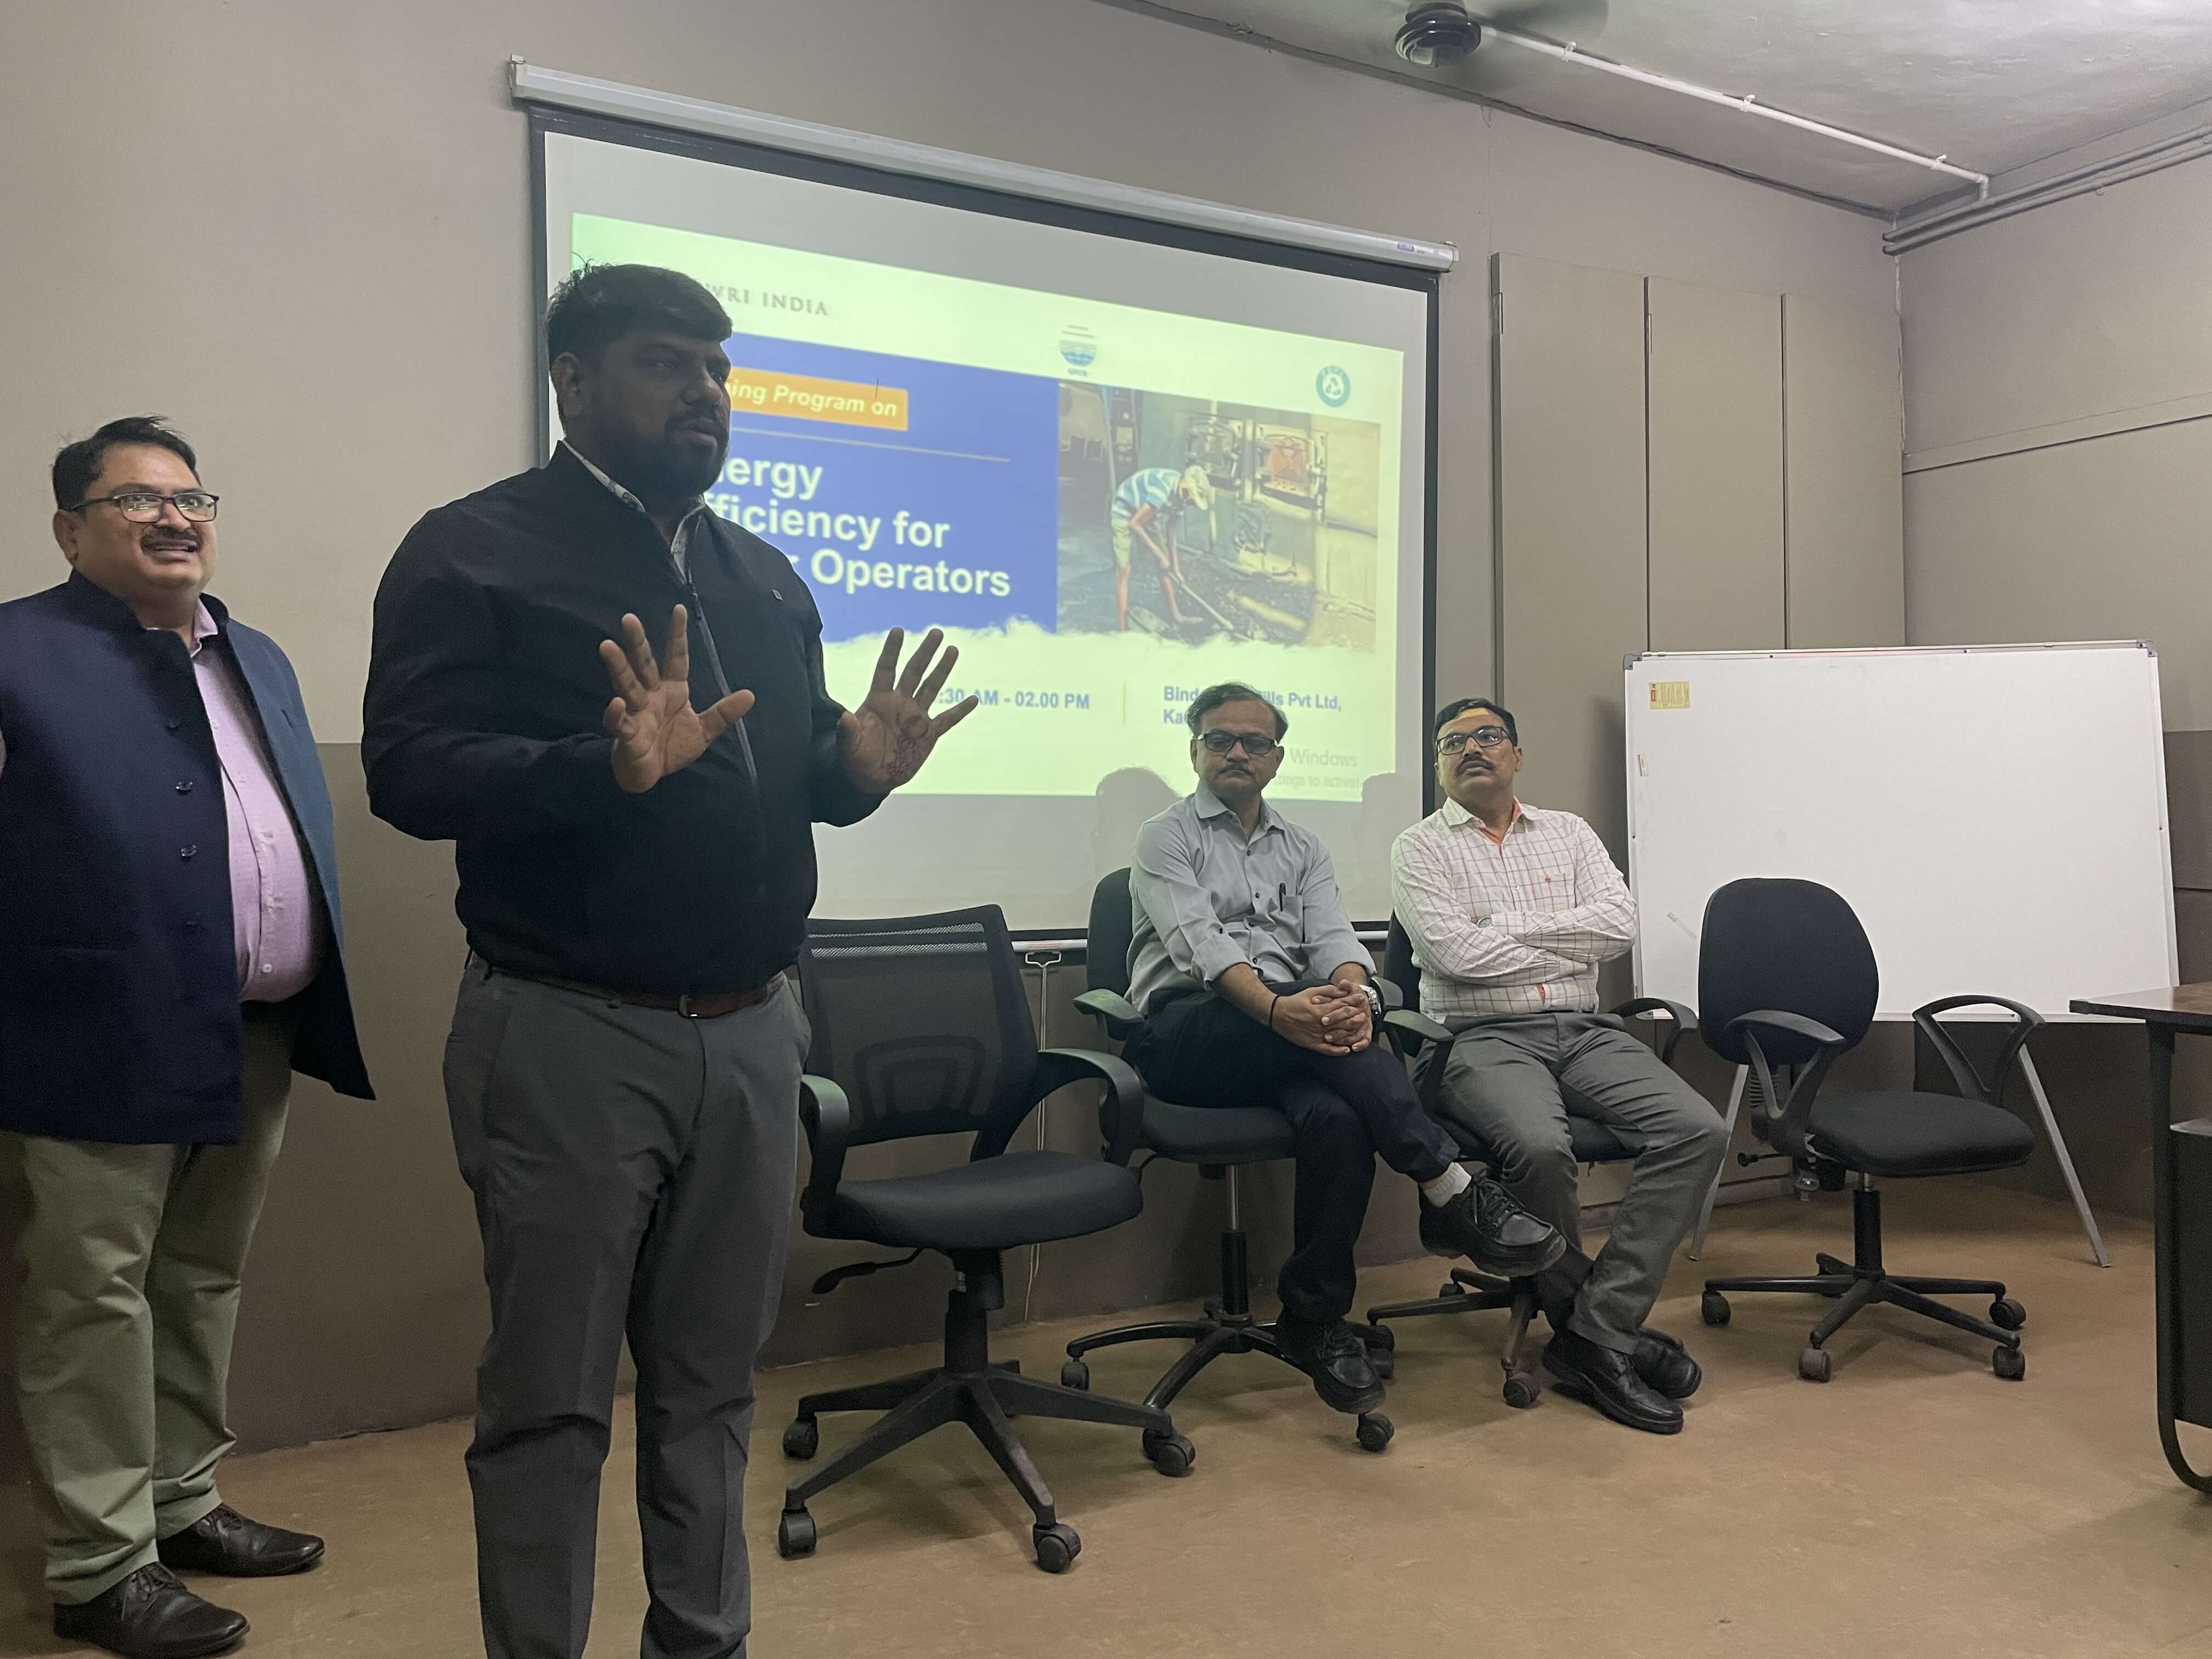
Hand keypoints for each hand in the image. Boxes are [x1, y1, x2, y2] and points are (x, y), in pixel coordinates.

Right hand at [598, 608, 753, 794]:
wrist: (652, 775)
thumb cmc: (672, 747)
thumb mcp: (703, 730)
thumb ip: (723, 713)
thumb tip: (750, 695)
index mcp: (671, 690)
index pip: (676, 658)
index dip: (677, 635)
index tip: (679, 609)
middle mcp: (651, 696)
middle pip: (644, 665)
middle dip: (638, 643)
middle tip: (629, 618)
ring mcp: (636, 713)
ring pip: (626, 686)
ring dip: (619, 667)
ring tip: (608, 646)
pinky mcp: (627, 735)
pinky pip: (619, 722)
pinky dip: (617, 713)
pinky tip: (616, 703)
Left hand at [837, 627, 978, 792]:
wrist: (871, 778)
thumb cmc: (855, 758)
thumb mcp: (848, 745)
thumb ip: (848, 731)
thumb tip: (844, 717)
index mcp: (879, 700)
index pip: (886, 669)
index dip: (892, 651)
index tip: (899, 630)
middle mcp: (899, 703)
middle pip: (914, 672)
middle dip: (925, 652)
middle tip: (936, 632)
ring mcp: (915, 717)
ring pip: (932, 687)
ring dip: (942, 669)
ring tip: (952, 649)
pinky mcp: (928, 734)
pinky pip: (947, 720)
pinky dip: (960, 711)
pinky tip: (973, 699)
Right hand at [1272, 987, 1369, 1054]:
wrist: (1277, 1014)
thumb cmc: (1294, 1002)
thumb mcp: (1311, 992)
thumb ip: (1328, 991)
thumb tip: (1343, 990)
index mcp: (1320, 1010)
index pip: (1342, 1006)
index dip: (1353, 1002)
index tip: (1362, 999)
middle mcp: (1320, 1024)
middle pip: (1343, 1022)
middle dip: (1356, 1018)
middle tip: (1365, 1015)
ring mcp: (1317, 1035)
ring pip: (1338, 1036)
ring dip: (1351, 1035)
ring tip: (1361, 1032)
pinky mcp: (1312, 1044)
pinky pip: (1327, 1050)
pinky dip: (1338, 1051)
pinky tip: (1347, 1050)